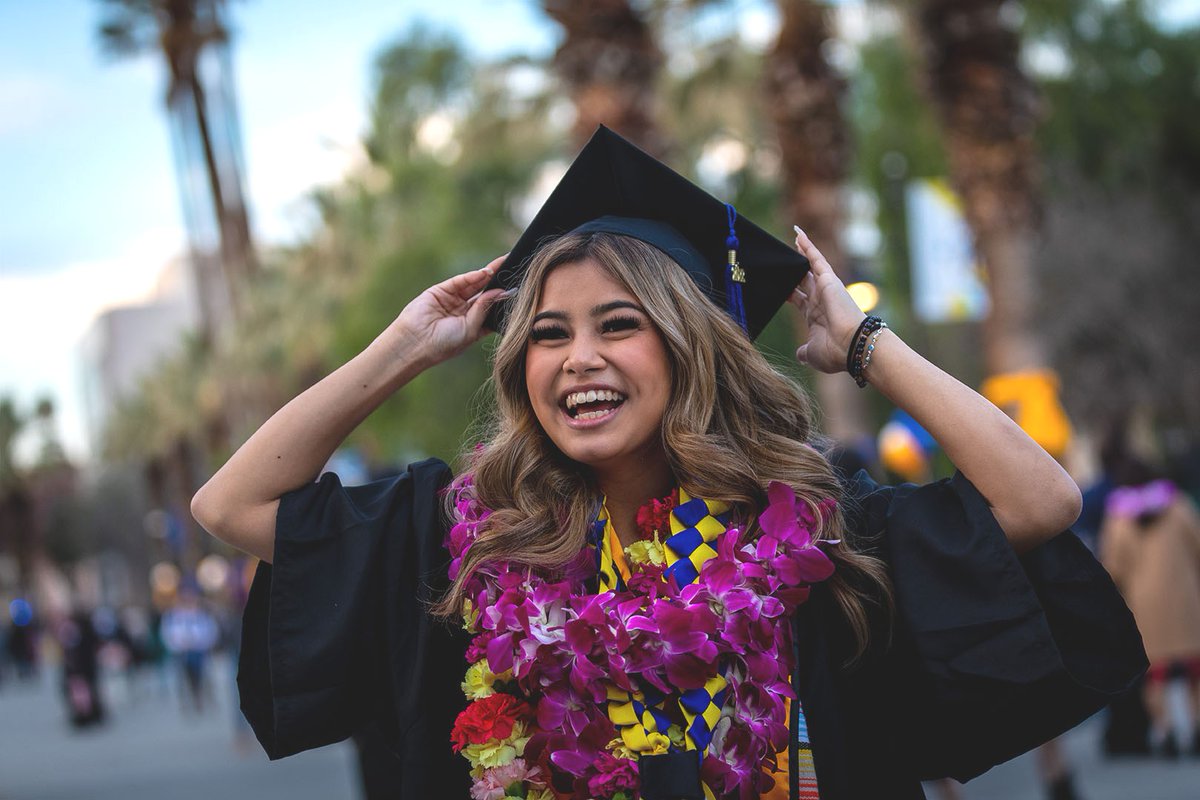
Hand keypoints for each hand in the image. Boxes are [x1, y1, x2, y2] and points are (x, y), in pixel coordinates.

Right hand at [388, 254, 509, 365]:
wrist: (415, 344)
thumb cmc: (444, 344)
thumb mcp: (470, 328)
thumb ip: (484, 309)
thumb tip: (500, 292)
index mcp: (473, 324)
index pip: (491, 307)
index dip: (503, 298)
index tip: (519, 288)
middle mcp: (464, 311)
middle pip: (485, 292)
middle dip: (498, 282)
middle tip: (514, 269)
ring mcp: (452, 300)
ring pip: (473, 284)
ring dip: (487, 276)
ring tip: (502, 267)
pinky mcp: (441, 291)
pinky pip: (459, 282)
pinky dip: (472, 276)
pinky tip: (484, 273)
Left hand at [790, 228, 864, 373]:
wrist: (851, 346)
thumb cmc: (835, 352)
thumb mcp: (812, 353)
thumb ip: (805, 351)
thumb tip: (800, 354)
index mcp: (815, 316)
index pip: (800, 299)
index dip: (790, 292)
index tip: (779, 287)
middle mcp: (821, 300)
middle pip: (803, 279)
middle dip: (794, 271)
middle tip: (782, 259)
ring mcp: (825, 288)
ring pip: (810, 265)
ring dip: (802, 252)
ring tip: (793, 237)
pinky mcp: (828, 280)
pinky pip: (815, 258)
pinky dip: (807, 246)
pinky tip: (797, 233)